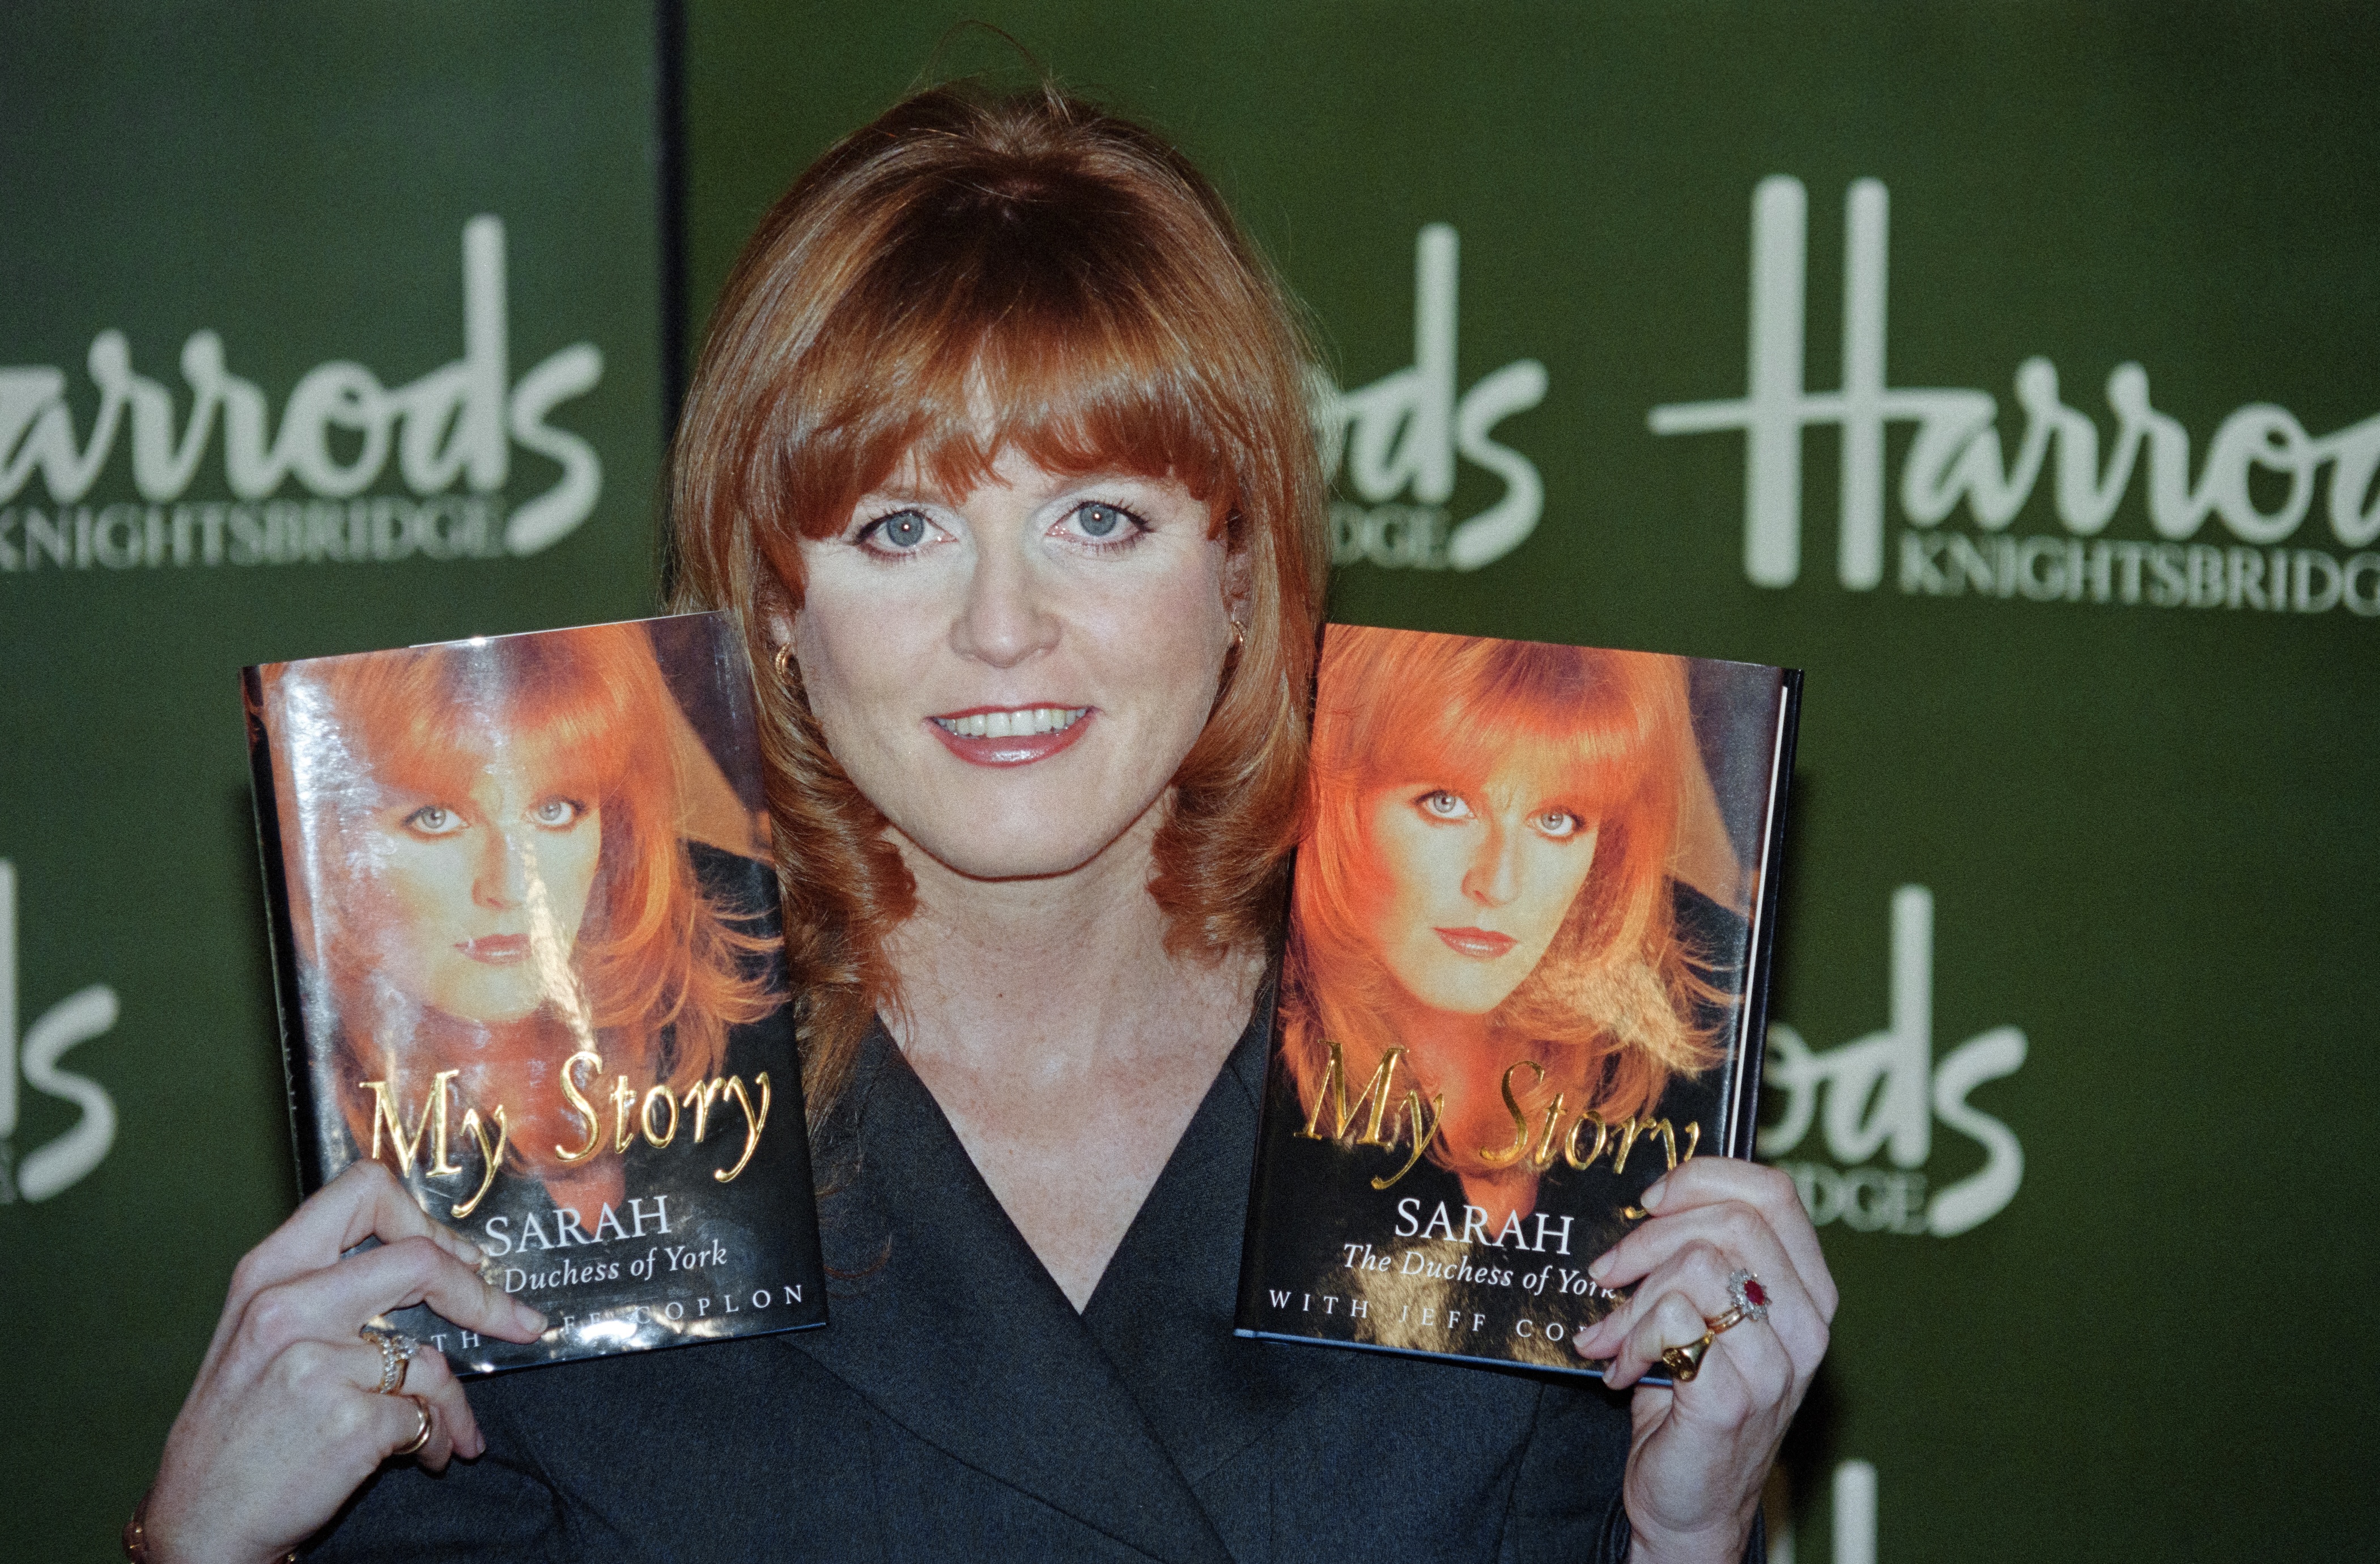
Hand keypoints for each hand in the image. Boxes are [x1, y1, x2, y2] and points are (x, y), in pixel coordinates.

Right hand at [144, 1160, 546, 1563]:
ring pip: (432, 1361)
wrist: (197, 1522)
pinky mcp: (350, 1420)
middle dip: (485, 1298)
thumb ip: (327, 1288)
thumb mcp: (257, 1334)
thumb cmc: (236, 1431)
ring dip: (454, 1402)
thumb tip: (431, 1261)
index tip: (459, 1257)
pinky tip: (421, 1456)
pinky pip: (425, 1416)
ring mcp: (318, 1363)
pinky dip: (435, 1438)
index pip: (362, 1191)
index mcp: (267, 1273)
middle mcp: (288, 1307)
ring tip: (445, 1431)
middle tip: (518, 1323)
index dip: (425, 1220)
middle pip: (420, 1260)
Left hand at [1571, 1158, 1834, 1563]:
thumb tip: (1652, 1195)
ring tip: (1612, 1335)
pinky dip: (1628, 1340)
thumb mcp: (1712, 1317)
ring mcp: (1775, 1365)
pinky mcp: (1731, 1399)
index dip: (1703, 1178)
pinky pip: (1672, 1323)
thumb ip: (1703, 1257)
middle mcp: (1806, 1326)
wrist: (1694, 1504)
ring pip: (1695, 1268)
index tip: (1651, 1201)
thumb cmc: (1697, 1398)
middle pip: (1730, 1221)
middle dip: (1649, 1238)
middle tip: (1609, 1272)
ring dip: (1633, 1299)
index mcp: (1808, 1293)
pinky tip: (1621, 1368)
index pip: (1775, 1192)